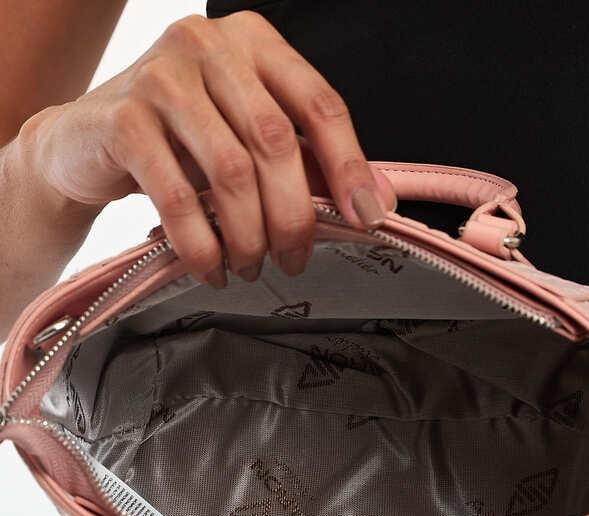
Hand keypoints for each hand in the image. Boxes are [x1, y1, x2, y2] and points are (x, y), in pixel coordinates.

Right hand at [21, 11, 395, 286]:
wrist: (83, 144)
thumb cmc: (178, 143)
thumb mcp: (244, 140)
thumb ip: (304, 162)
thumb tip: (374, 204)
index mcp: (253, 43)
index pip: (319, 103)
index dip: (350, 167)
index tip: (367, 219)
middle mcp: (207, 45)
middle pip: (277, 142)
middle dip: (294, 216)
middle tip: (295, 260)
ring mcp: (161, 77)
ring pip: (231, 172)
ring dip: (249, 236)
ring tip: (251, 267)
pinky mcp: (123, 120)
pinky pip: (178, 197)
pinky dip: (202, 245)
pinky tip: (212, 269)